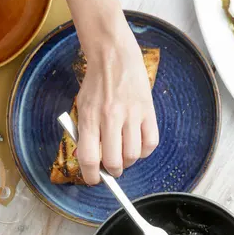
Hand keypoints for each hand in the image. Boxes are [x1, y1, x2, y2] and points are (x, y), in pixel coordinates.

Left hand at [76, 20, 158, 183]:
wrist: (113, 54)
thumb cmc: (96, 83)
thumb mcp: (83, 107)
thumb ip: (86, 133)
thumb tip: (93, 160)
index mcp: (90, 117)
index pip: (89, 157)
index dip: (91, 175)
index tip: (94, 179)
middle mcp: (110, 117)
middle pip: (113, 161)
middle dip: (112, 172)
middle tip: (112, 169)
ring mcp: (131, 114)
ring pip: (133, 155)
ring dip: (128, 162)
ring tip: (124, 156)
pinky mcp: (148, 110)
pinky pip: (151, 143)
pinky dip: (145, 151)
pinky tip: (138, 146)